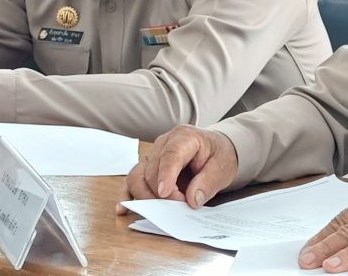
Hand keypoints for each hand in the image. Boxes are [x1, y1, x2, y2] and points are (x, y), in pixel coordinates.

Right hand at [117, 125, 237, 213]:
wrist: (215, 151)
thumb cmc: (218, 155)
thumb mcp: (223, 167)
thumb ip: (208, 182)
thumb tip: (192, 200)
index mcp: (184, 137)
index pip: (170, 155)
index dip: (165, 175)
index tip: (164, 193)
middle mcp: (164, 143)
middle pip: (151, 169)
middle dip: (160, 193)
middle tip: (178, 207)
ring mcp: (152, 156)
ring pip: (136, 176)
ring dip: (144, 196)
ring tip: (159, 211)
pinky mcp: (147, 168)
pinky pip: (132, 181)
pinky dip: (128, 195)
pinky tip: (124, 208)